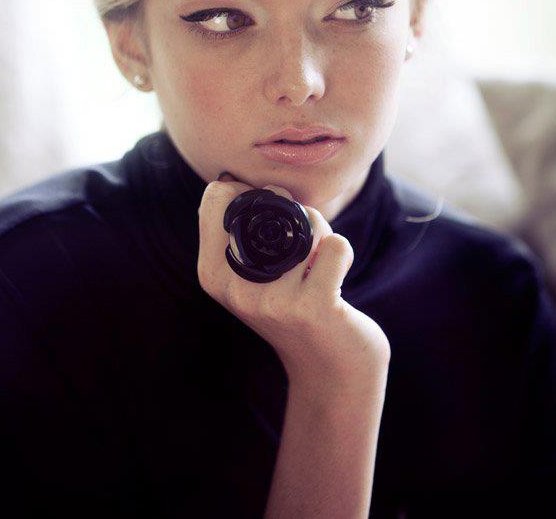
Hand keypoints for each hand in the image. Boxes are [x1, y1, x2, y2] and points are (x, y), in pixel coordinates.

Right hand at [197, 171, 389, 386]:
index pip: (215, 198)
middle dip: (293, 206)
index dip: (248, 190)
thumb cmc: (294, 310)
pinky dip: (342, 251)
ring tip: (319, 260)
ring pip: (309, 221)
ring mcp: (274, 301)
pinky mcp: (313, 307)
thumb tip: (229, 181)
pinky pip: (337, 246)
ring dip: (323, 231)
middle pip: (266, 201)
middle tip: (304, 239)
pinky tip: (335, 276)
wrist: (331, 373)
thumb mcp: (250, 278)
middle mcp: (236, 289)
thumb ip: (237, 236)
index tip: (271, 214)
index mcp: (212, 275)